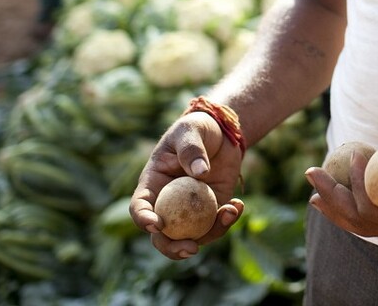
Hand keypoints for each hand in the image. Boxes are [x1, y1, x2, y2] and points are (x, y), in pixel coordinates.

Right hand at [129, 112, 245, 258]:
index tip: (156, 224)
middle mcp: (167, 203)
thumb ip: (191, 149)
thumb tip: (200, 173)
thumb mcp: (190, 131)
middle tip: (191, 248)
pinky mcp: (211, 210)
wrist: (222, 133)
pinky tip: (238, 205)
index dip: (143, 220)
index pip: (140, 207)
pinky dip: (227, 220)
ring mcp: (189, 210)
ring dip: (210, 235)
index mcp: (153, 185)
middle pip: (161, 235)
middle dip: (173, 248)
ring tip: (230, 212)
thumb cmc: (197, 128)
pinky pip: (215, 225)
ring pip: (191, 236)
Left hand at [305, 143, 377, 242]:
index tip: (355, 155)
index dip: (356, 188)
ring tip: (316, 191)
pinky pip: (377, 212)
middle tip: (310, 174)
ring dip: (339, 204)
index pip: (372, 214)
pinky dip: (357, 202)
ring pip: (365, 221)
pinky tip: (346, 189)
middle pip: (361, 222)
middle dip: (333, 199)